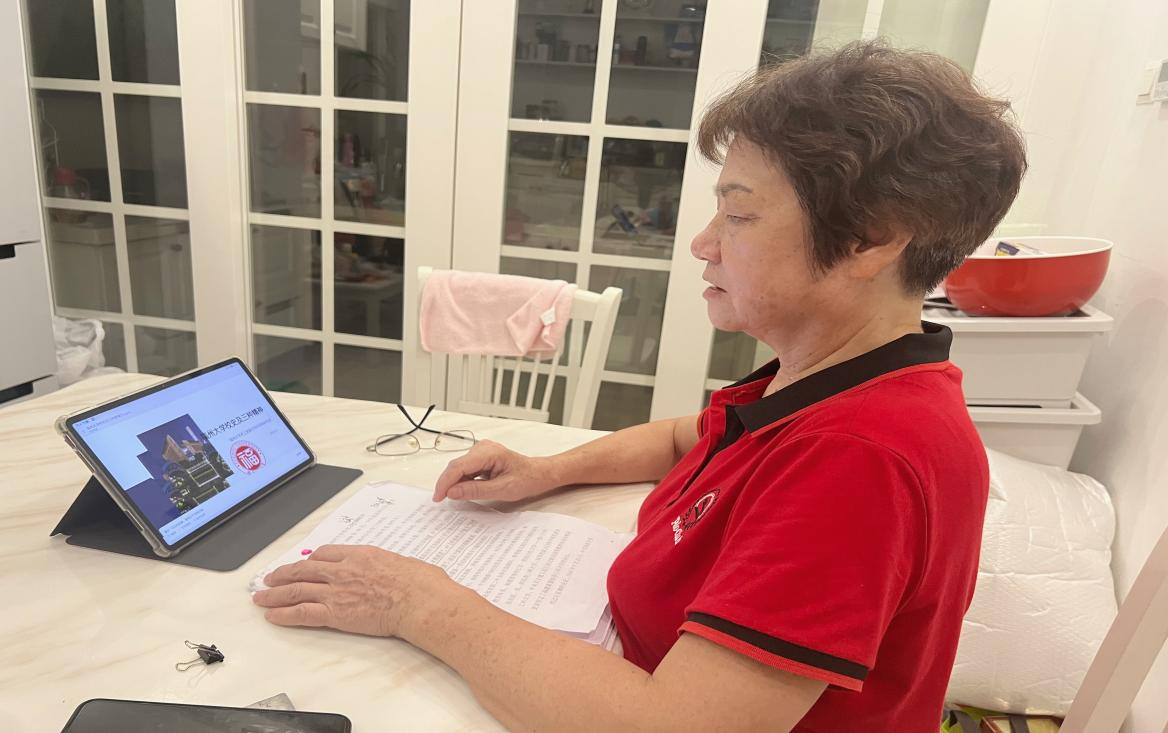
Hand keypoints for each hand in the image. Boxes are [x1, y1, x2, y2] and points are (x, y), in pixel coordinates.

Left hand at [252, 544, 452, 638]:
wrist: (419, 600)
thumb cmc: (420, 582)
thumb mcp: (404, 563)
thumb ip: (389, 566)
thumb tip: (396, 570)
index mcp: (359, 554)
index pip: (325, 554)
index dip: (310, 561)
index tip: (304, 564)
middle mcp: (342, 570)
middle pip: (303, 570)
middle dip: (283, 574)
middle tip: (271, 578)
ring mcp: (336, 591)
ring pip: (296, 590)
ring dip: (274, 594)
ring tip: (261, 598)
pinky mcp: (334, 614)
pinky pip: (301, 613)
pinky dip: (283, 614)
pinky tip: (272, 616)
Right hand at [433, 439, 559, 502]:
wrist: (538, 474)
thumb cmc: (527, 479)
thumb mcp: (502, 490)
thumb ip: (476, 490)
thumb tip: (452, 492)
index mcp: (489, 453)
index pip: (458, 466)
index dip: (445, 482)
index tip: (438, 497)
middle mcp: (483, 448)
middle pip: (456, 466)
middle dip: (447, 484)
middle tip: (441, 500)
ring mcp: (481, 451)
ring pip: (459, 468)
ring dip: (455, 483)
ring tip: (455, 497)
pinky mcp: (481, 458)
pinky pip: (466, 469)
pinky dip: (462, 481)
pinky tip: (464, 490)